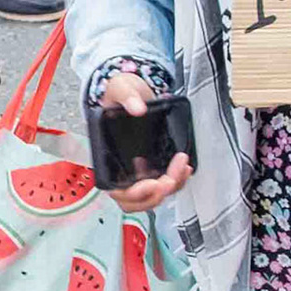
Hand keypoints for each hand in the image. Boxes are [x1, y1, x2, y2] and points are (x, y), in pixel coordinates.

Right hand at [98, 72, 191, 212]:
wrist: (132, 91)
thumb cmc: (120, 94)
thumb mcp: (120, 89)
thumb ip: (126, 97)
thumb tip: (137, 108)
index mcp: (107, 157)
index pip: (116, 190)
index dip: (135, 193)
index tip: (153, 183)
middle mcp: (121, 169)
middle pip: (135, 201)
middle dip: (155, 195)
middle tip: (170, 180)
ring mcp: (137, 170)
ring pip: (151, 197)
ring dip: (169, 188)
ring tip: (182, 168)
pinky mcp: (151, 167)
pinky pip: (162, 186)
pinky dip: (176, 182)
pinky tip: (183, 168)